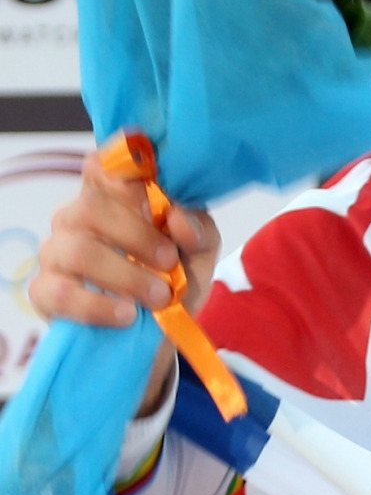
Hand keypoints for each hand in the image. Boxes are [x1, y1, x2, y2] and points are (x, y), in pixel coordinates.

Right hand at [29, 144, 221, 414]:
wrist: (161, 330)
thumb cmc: (176, 275)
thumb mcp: (201, 248)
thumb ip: (197, 227)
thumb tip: (177, 216)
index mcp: (114, 194)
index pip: (103, 164)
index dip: (124, 173)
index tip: (155, 196)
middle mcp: (78, 215)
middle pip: (93, 207)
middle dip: (138, 236)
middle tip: (169, 261)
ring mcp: (57, 251)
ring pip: (79, 250)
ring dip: (127, 275)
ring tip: (158, 296)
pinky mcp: (45, 291)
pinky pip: (61, 293)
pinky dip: (99, 306)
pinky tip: (127, 314)